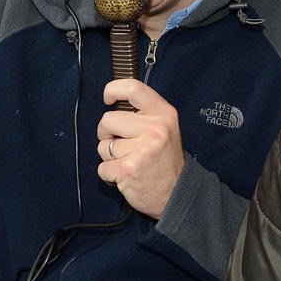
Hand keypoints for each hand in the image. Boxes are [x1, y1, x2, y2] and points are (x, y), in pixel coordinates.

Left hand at [96, 79, 184, 219]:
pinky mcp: (128, 169)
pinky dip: (109, 174)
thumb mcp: (165, 127)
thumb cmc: (165, 159)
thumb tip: (114, 100)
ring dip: (110, 156)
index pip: (132, 88)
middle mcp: (154, 129)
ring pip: (102, 145)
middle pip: (108, 119)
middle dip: (106, 133)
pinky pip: (102, 167)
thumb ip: (144, 113)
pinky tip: (125, 175)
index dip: (113, 90)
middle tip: (122, 144)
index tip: (108, 99)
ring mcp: (141, 150)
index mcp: (163, 114)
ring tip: (129, 161)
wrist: (178, 193)